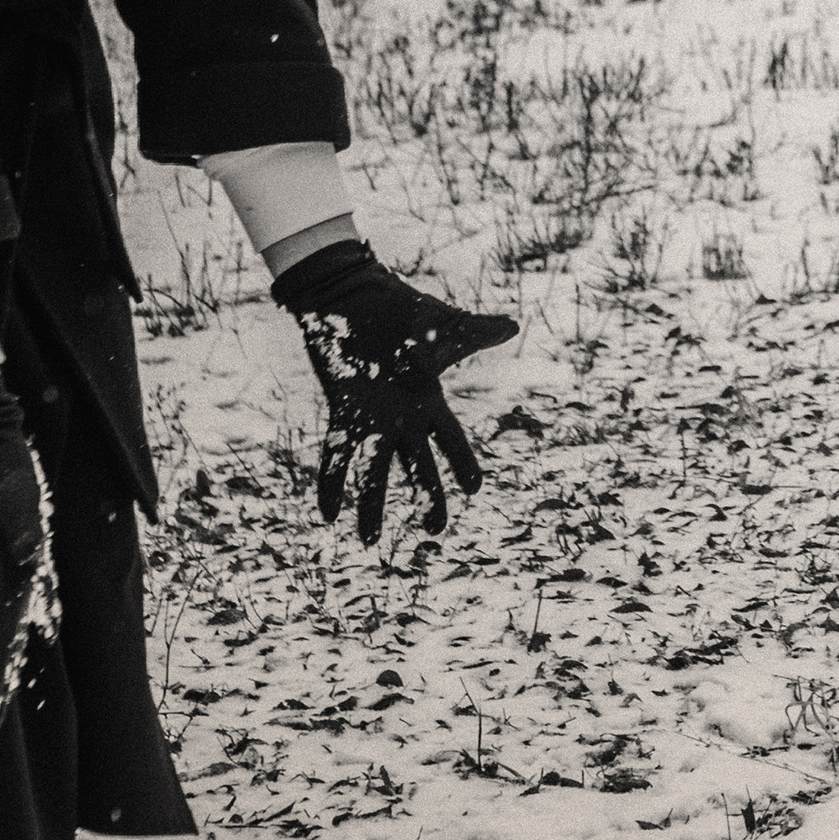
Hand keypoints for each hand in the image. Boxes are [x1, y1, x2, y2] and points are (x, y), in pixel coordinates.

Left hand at [272, 242, 518, 542]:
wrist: (353, 298)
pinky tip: (327, 512)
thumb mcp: (444, 326)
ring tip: (368, 542)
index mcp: (429, 401)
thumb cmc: (401, 311)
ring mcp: (372, 420)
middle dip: (427, 499)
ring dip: (372, 506)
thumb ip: (476, 333)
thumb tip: (511, 326)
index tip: (474, 489)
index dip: (462, 463)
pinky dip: (331, 483)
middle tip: (433, 531)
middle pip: (418, 467)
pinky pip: (336, 455)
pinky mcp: (344, 412)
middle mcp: (402, 419)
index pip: (451, 440)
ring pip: (375, 471)